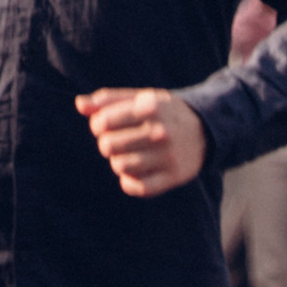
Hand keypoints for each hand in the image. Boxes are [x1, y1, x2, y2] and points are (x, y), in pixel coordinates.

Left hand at [76, 86, 209, 197]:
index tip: (105, 125)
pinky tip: (134, 173)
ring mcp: (168, 156)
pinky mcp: (173, 177)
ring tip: (126, 155)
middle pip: (108, 145)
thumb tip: (80, 104)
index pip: (103, 121)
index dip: (97, 125)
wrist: (205, 131)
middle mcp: (160, 132)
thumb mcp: (140, 98)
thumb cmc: (163, 112)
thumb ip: (108, 100)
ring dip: (117, 162)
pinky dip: (129, 182)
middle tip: (116, 142)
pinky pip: (137, 187)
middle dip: (106, 144)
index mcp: (150, 107)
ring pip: (120, 166)